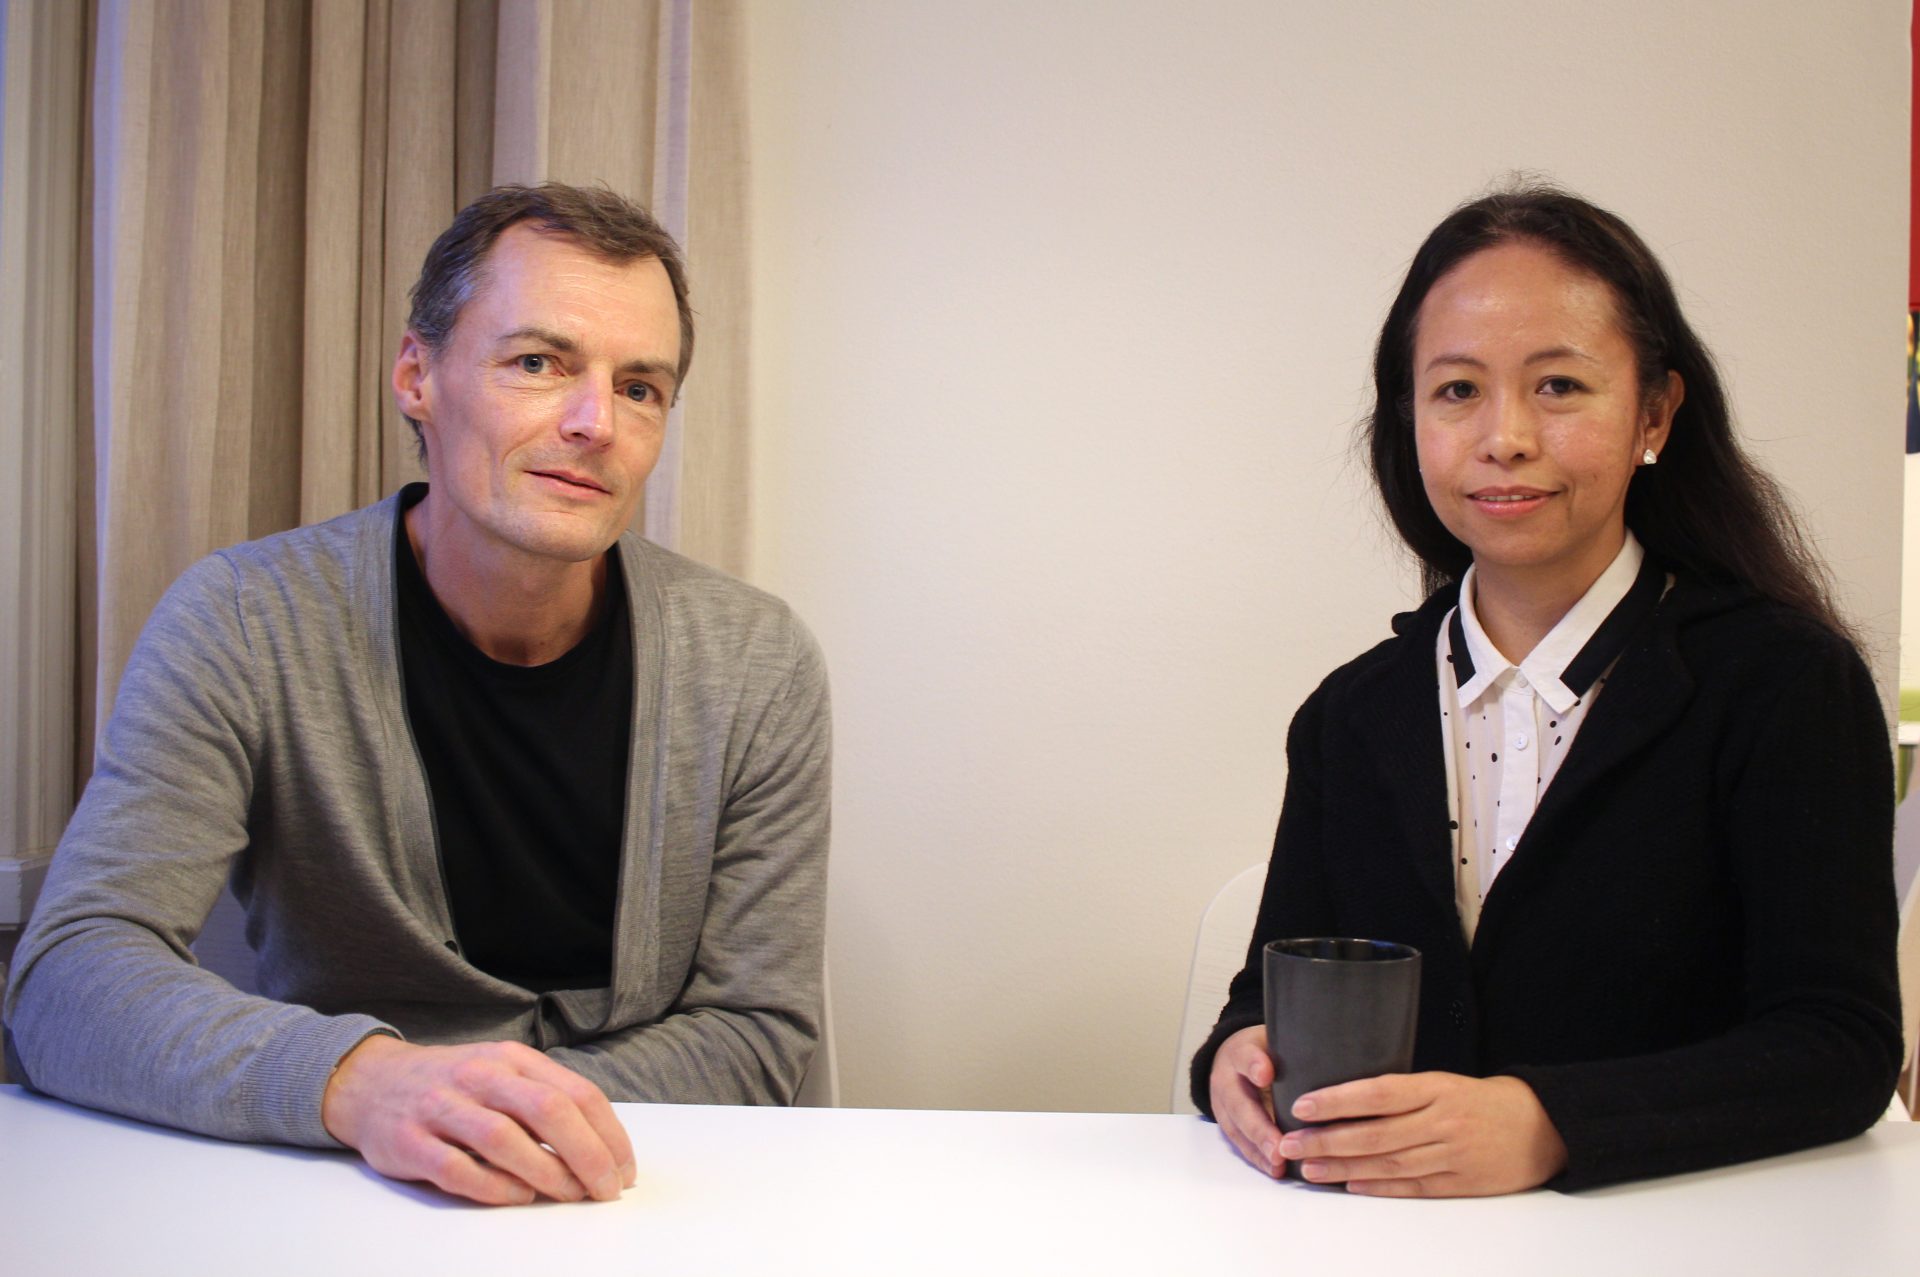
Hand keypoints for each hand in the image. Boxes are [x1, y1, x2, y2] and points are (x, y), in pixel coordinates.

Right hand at [321, 1035, 636, 1205]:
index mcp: (510, 1059)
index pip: (575, 1092)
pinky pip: (457, 1168)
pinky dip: (494, 1186)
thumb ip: (544, 1100)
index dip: (608, 1134)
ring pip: (504, 1138)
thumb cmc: (452, 1085)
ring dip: (546, 1171)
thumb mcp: (501, 1074)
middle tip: (606, 1190)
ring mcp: (441, 1107)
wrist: (371, 1082)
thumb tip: (600, 1147)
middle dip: (587, 1154)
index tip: (623, 1170)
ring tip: (569, 1194)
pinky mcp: (409, 1141)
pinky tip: (518, 1195)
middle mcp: (478, 1076)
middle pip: (547, 1110)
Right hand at [1207, 1025, 1287, 1176]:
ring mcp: (1224, 1105)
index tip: (1266, 1074)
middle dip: (1260, 1128)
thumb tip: (1334, 1053)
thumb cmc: (1264, 1051)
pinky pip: (1240, 1144)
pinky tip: (1274, 1169)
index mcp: (1240, 1052)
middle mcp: (1227, 1080)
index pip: (1245, 1056)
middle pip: (1240, 1104)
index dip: (1254, 1065)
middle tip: (1278, 1147)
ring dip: (1259, 1149)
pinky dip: (1258, 1158)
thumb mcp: (1273, 1039)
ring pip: (1238, 1129)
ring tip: (1278, 1165)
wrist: (1231, 1060)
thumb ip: (1294, 1047)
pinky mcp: (1228, 1125)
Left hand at [1277, 1072, 1567, 1196]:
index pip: (1377, 1093)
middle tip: (1290, 1142)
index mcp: (1436, 1088)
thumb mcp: (1445, 1081)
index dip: (1337, 1100)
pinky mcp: (1461, 1184)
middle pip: (1375, 1134)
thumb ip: (1403, 1091)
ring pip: (1388, 1164)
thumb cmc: (1483, 1100)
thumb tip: (1347, 1098)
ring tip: (1309, 1167)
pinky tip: (1351, 1186)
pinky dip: (1379, 1188)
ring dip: (1344, 1168)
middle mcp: (1441, 1122)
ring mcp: (1451, 1156)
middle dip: (1327, 1139)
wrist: (1543, 1127)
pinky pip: (1412, 1187)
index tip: (1303, 1105)